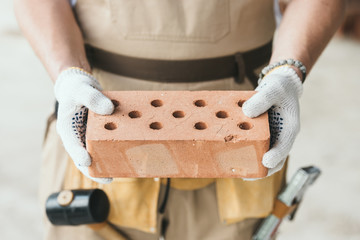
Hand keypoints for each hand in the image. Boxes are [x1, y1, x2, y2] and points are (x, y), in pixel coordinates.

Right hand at [54, 68, 113, 183]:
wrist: (80, 86)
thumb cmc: (77, 88)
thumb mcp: (82, 89)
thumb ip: (92, 98)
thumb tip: (109, 109)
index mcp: (67, 128)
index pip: (71, 144)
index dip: (78, 154)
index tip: (87, 162)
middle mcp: (77, 136)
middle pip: (84, 156)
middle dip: (94, 170)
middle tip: (108, 179)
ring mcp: (88, 137)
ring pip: (96, 153)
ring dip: (107, 163)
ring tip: (120, 173)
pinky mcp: (99, 134)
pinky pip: (107, 143)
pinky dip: (115, 149)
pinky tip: (128, 155)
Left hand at [243, 66, 302, 176]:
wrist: (279, 86)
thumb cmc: (279, 87)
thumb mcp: (273, 89)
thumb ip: (263, 99)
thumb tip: (247, 112)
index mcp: (290, 128)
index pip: (285, 145)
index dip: (276, 155)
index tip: (266, 162)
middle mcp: (281, 137)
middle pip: (276, 160)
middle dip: (263, 169)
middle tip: (248, 176)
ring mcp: (272, 139)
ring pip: (265, 157)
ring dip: (253, 166)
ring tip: (238, 173)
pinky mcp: (262, 137)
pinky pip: (256, 149)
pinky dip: (247, 154)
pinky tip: (233, 157)